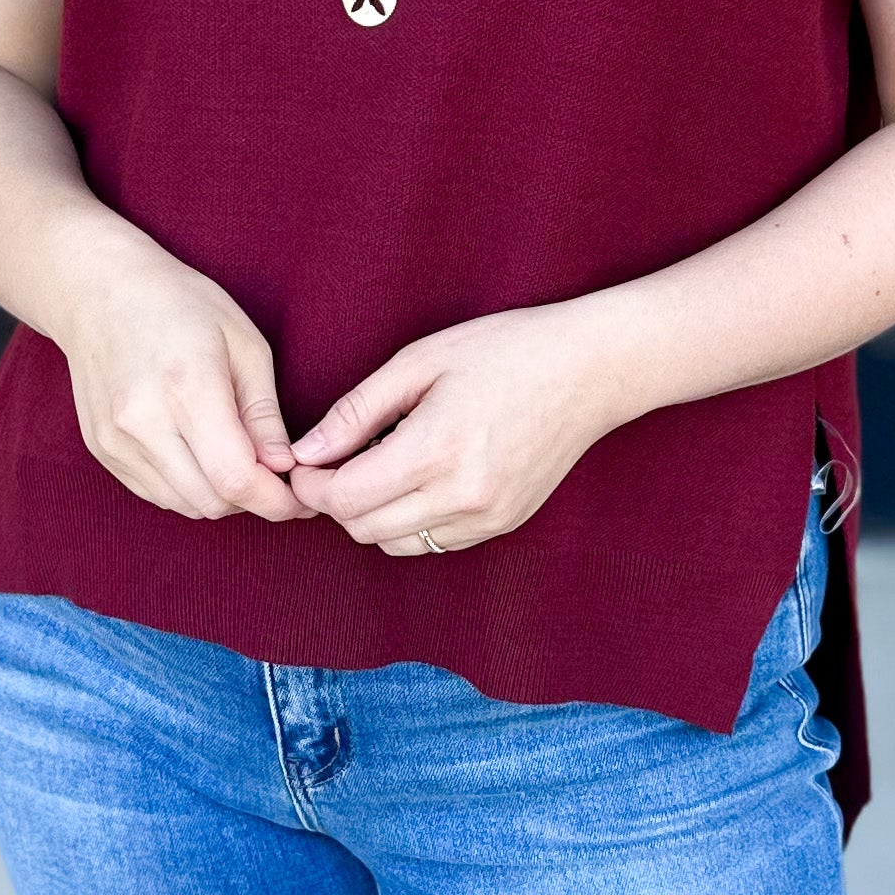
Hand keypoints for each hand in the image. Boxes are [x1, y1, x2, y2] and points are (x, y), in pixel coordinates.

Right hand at [52, 225, 300, 521]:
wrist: (99, 291)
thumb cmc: (181, 305)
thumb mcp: (244, 344)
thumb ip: (264, 414)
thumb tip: (283, 468)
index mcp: (188, 389)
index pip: (236, 478)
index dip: (275, 501)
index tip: (299, 499)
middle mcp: (143, 423)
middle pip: (211, 501)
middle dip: (252, 499)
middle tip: (272, 475)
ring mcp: (116, 440)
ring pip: (184, 505)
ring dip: (219, 497)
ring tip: (235, 459)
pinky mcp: (101, 450)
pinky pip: (156, 494)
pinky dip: (187, 489)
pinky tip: (198, 455)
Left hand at [289, 301, 630, 555]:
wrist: (590, 371)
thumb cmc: (505, 351)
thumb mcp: (419, 362)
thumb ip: (356, 411)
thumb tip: (304, 452)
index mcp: (437, 450)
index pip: (346, 498)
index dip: (312, 484)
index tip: (305, 462)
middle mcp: (463, 496)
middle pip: (364, 529)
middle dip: (336, 501)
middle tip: (333, 463)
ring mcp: (487, 517)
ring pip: (396, 544)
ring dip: (372, 515)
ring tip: (381, 468)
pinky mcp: (503, 524)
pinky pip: (434, 542)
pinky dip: (411, 521)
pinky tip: (420, 478)